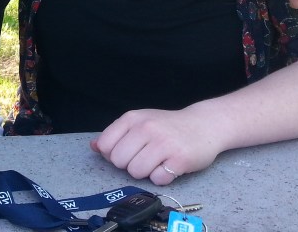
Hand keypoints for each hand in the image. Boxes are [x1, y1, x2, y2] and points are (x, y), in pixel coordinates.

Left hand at [90, 107, 225, 185]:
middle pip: (119, 161)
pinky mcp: (180, 159)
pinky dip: (161, 177)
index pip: (105, 145)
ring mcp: (163, 143)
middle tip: (145, 157)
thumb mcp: (140, 122)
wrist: (204, 125)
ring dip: (145, 172)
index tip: (127, 151)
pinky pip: (157, 179)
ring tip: (157, 161)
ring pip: (136, 172)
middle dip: (129, 164)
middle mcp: (146, 128)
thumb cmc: (167, 126)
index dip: (113, 154)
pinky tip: (169, 166)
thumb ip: (116, 134)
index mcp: (133, 118)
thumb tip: (93, 147)